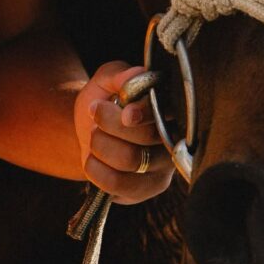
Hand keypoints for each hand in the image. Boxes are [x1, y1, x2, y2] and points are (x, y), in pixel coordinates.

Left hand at [74, 61, 173, 203]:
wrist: (89, 131)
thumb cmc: (104, 100)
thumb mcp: (105, 80)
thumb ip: (118, 74)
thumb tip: (137, 73)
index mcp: (169, 106)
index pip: (166, 111)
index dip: (144, 113)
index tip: (125, 112)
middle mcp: (173, 137)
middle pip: (147, 137)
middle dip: (110, 124)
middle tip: (95, 112)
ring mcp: (162, 168)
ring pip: (131, 160)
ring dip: (101, 145)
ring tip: (94, 136)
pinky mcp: (146, 190)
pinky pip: (120, 185)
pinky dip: (97, 170)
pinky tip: (92, 159)